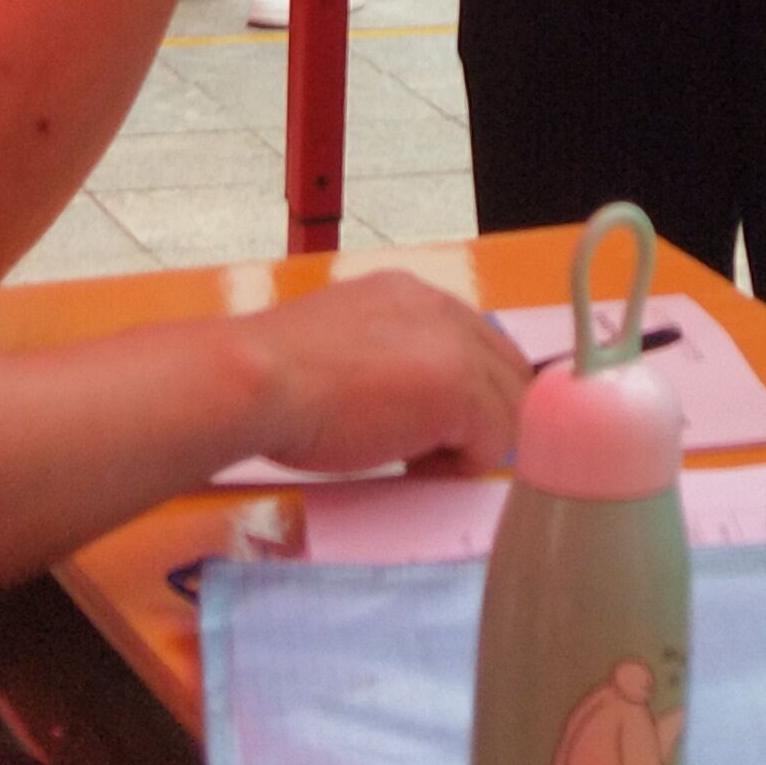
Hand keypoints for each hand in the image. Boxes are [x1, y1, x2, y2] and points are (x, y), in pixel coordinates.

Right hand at [240, 269, 527, 476]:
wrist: (257, 380)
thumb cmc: (275, 377)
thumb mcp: (341, 347)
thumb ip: (385, 358)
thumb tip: (405, 401)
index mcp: (409, 295)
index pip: (475, 342)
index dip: (464, 391)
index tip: (430, 426)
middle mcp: (441, 309)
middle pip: (506, 368)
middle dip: (481, 416)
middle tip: (432, 453)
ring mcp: (456, 346)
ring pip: (508, 406)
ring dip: (470, 442)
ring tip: (413, 463)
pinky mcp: (460, 389)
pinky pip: (494, 441)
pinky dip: (461, 465)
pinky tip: (410, 469)